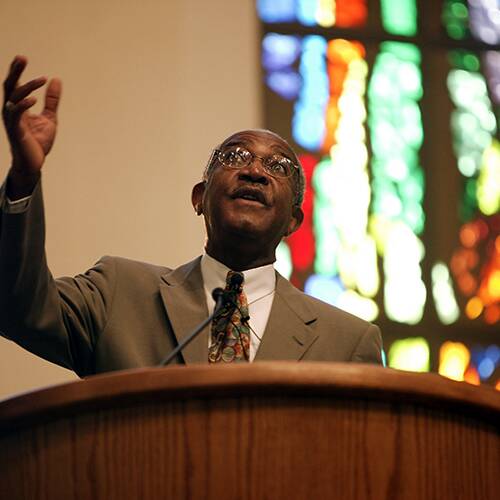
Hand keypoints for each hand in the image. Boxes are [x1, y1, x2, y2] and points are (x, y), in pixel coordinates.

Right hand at [2, 55, 60, 197]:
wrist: (34, 163)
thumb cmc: (38, 141)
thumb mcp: (49, 117)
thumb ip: (51, 100)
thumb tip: (56, 80)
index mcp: (18, 107)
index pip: (15, 85)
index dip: (17, 71)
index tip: (23, 58)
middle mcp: (11, 111)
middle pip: (9, 87)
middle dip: (15, 72)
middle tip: (22, 58)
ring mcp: (12, 121)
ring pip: (13, 98)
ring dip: (26, 87)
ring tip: (41, 80)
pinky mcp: (16, 131)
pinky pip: (16, 115)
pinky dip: (23, 105)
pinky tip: (33, 99)